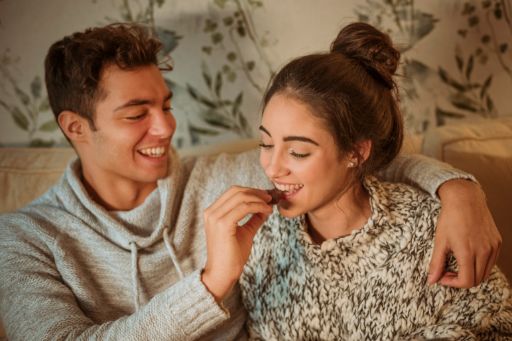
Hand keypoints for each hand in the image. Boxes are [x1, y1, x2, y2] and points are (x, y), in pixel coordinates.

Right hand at [201, 186, 271, 301]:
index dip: (251, 191)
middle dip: (256, 192)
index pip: (233, 192)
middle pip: (236, 191)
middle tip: (270, 198)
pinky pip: (244, 207)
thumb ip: (253, 219)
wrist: (222, 274)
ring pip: (241, 197)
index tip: (266, 196)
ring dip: (259, 199)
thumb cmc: (232, 256)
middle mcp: (211, 212)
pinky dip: (258, 206)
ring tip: (270, 205)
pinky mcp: (223, 224)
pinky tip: (266, 211)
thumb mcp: (245, 232)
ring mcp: (215, 217)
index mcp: (213, 212)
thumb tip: (265, 208)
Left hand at [428, 179, 501, 287]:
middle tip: (447, 272)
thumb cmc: (450, 218)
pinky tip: (468, 256)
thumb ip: (436, 263)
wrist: (465, 199)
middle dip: (460, 280)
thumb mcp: (440, 241)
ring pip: (485, 272)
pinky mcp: (497, 242)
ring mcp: (493, 247)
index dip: (452, 283)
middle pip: (477, 280)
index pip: (466, 281)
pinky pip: (491, 262)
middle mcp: (484, 251)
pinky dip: (480, 265)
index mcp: (468, 252)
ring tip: (457, 264)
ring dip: (472, 274)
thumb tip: (431, 281)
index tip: (442, 277)